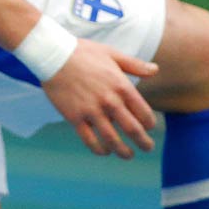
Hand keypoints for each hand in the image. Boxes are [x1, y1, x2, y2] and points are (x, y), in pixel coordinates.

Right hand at [42, 38, 158, 158]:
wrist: (53, 55)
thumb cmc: (83, 53)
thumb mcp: (112, 54)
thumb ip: (135, 65)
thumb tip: (155, 70)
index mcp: (122, 86)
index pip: (143, 113)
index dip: (149, 124)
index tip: (149, 127)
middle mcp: (109, 101)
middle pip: (132, 130)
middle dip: (143, 143)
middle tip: (147, 148)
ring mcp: (91, 111)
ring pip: (112, 139)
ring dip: (123, 151)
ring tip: (128, 155)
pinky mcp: (74, 117)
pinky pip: (89, 140)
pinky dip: (99, 150)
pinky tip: (104, 151)